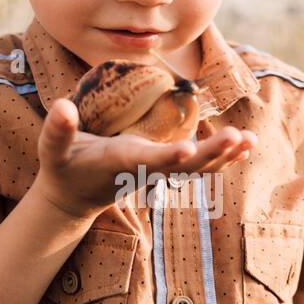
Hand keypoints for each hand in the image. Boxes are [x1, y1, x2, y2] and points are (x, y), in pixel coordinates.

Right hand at [35, 96, 256, 218]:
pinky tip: (244, 145)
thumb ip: (57, 130)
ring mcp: (157, 173)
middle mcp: (145, 170)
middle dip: (211, 153)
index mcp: (120, 163)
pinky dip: (222, 158)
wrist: (74, 197)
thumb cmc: (63, 167)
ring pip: (197, 169)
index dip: (166, 156)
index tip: (186, 149)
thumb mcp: (52, 150)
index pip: (146, 160)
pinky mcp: (164, 169)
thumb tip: (61, 106)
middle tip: (238, 137)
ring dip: (224, 156)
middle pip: (183, 167)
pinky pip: (199, 166)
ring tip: (250, 140)